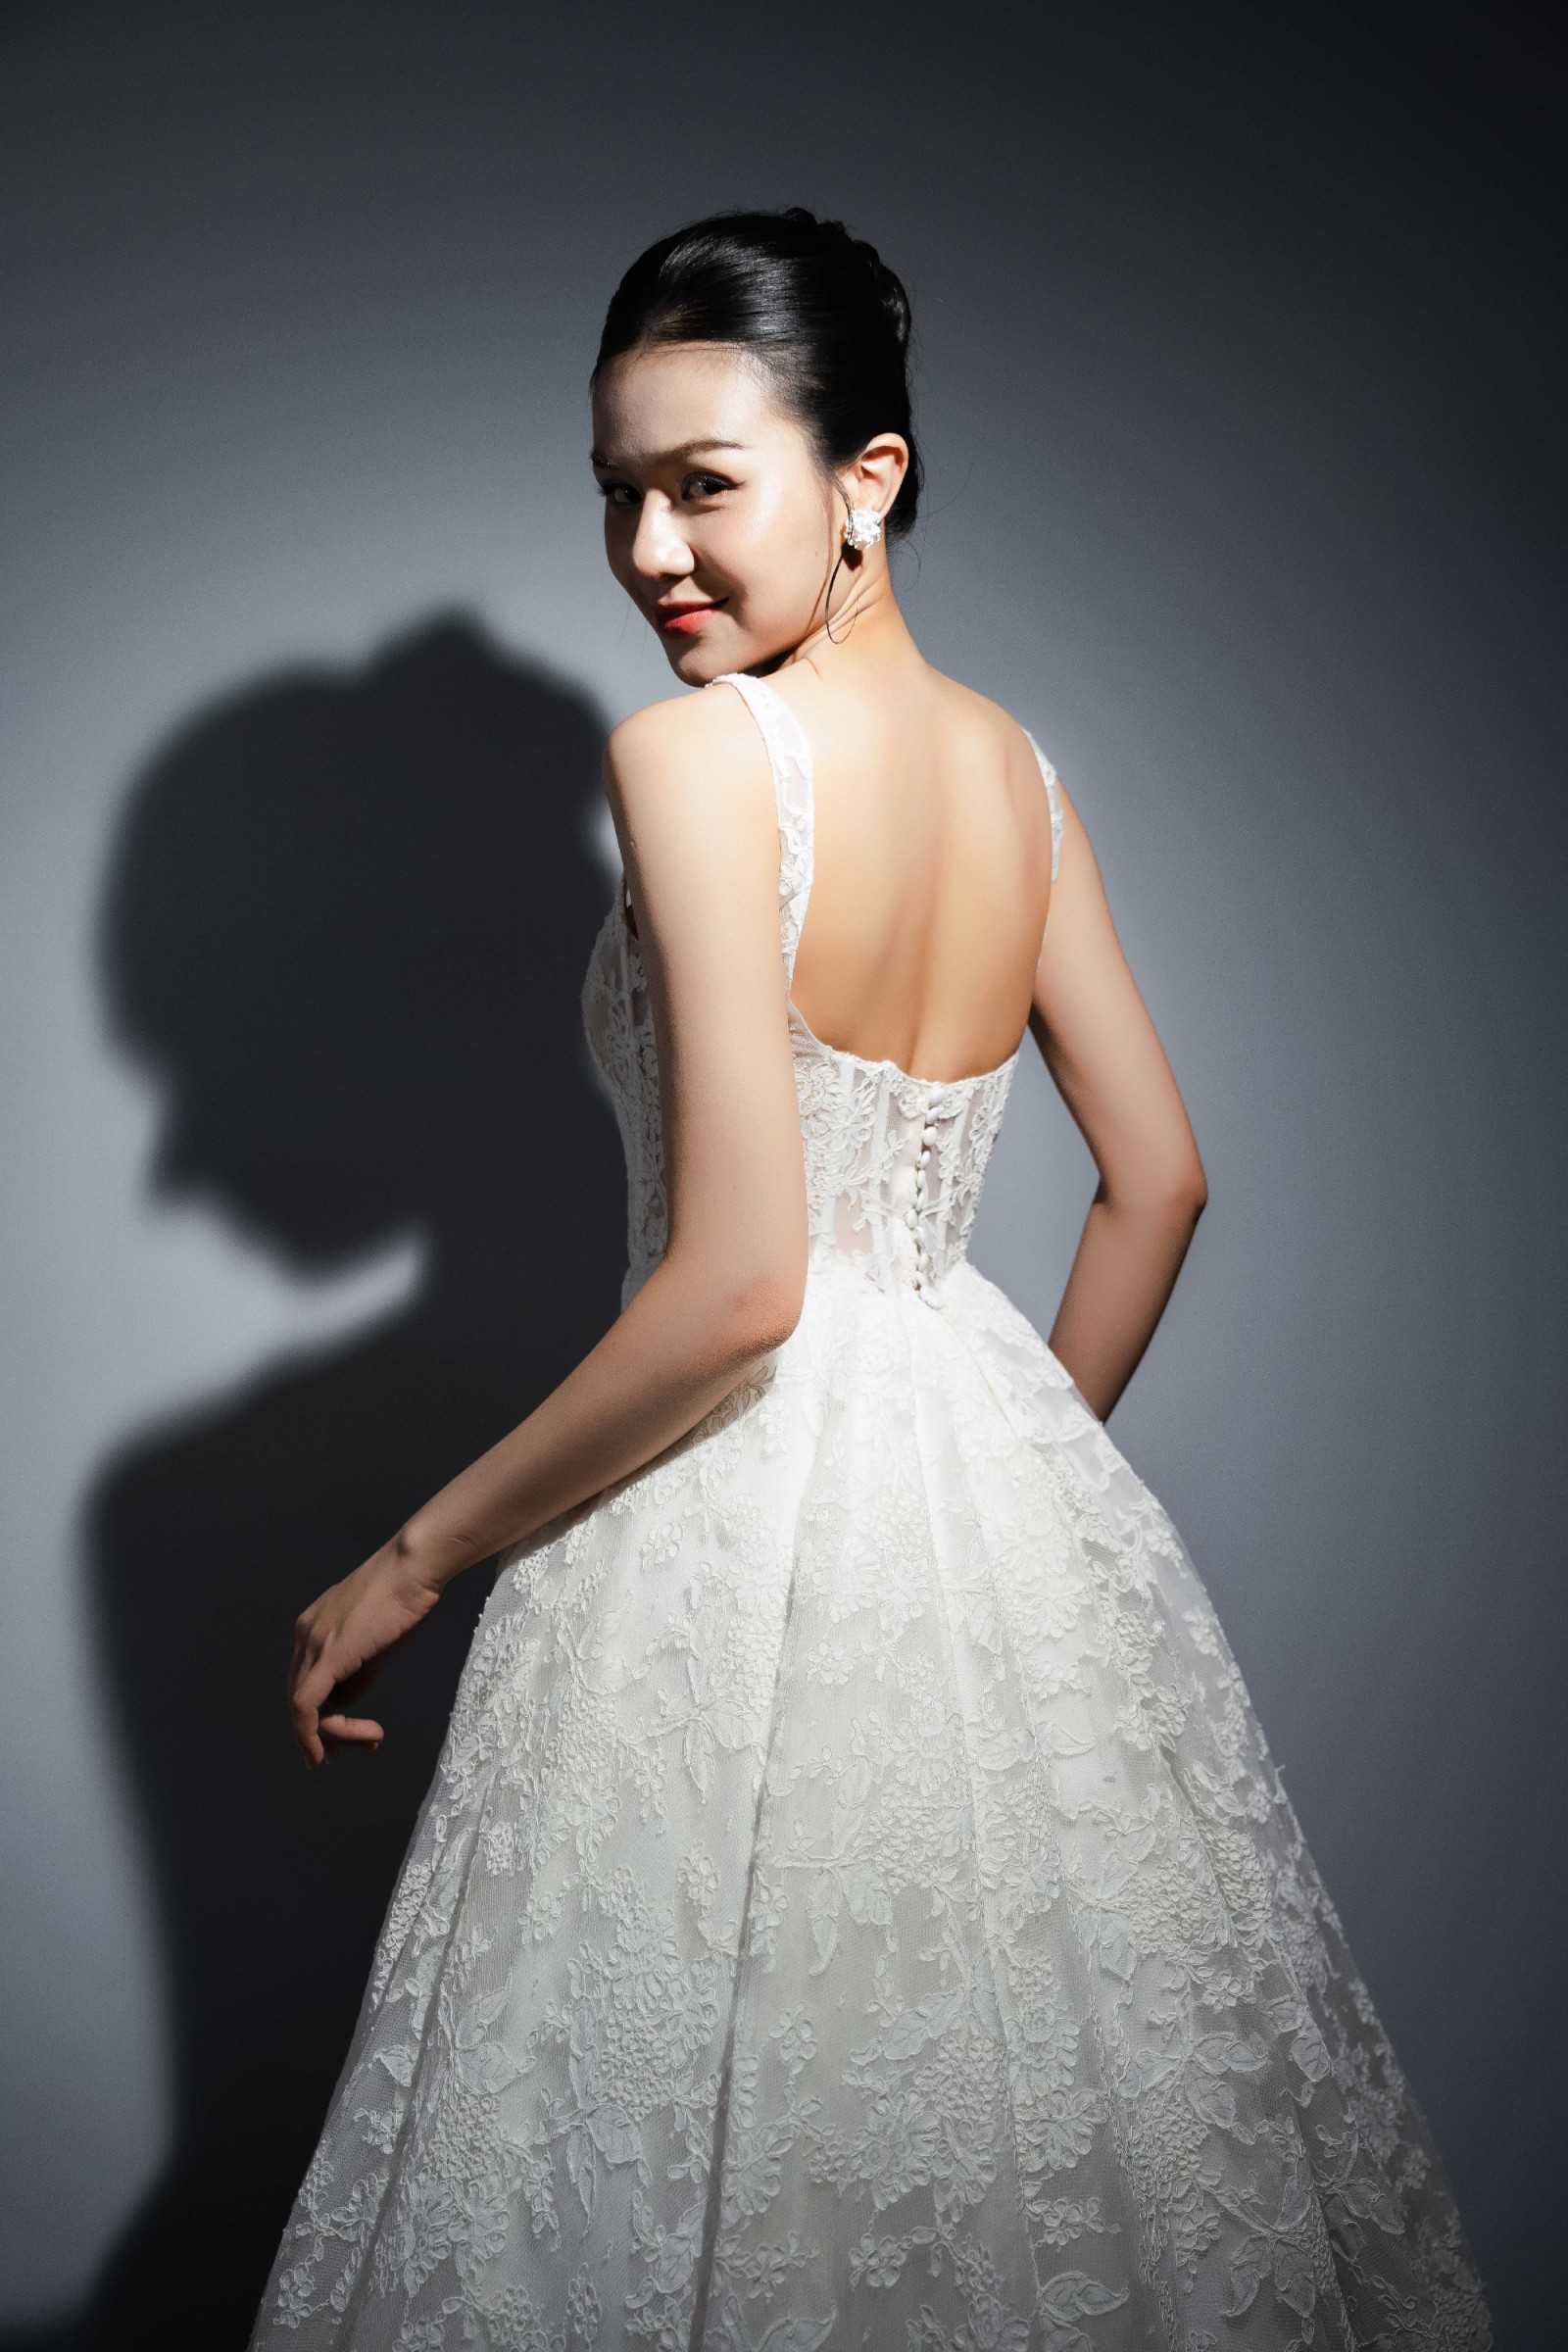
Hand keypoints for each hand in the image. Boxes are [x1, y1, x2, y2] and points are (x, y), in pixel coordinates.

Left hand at [289, 1539, 444, 1765]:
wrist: (414, 1567)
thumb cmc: (406, 1596)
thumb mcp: (378, 1642)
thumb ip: (358, 1673)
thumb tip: (345, 1704)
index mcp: (314, 1627)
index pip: (306, 1681)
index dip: (320, 1714)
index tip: (347, 1736)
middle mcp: (304, 1635)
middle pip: (299, 1697)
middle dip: (322, 1731)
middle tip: (352, 1749)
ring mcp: (312, 1643)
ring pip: (302, 1706)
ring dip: (330, 1734)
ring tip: (370, 1739)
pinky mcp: (327, 1656)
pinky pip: (305, 1706)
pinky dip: (311, 1735)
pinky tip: (325, 1753)